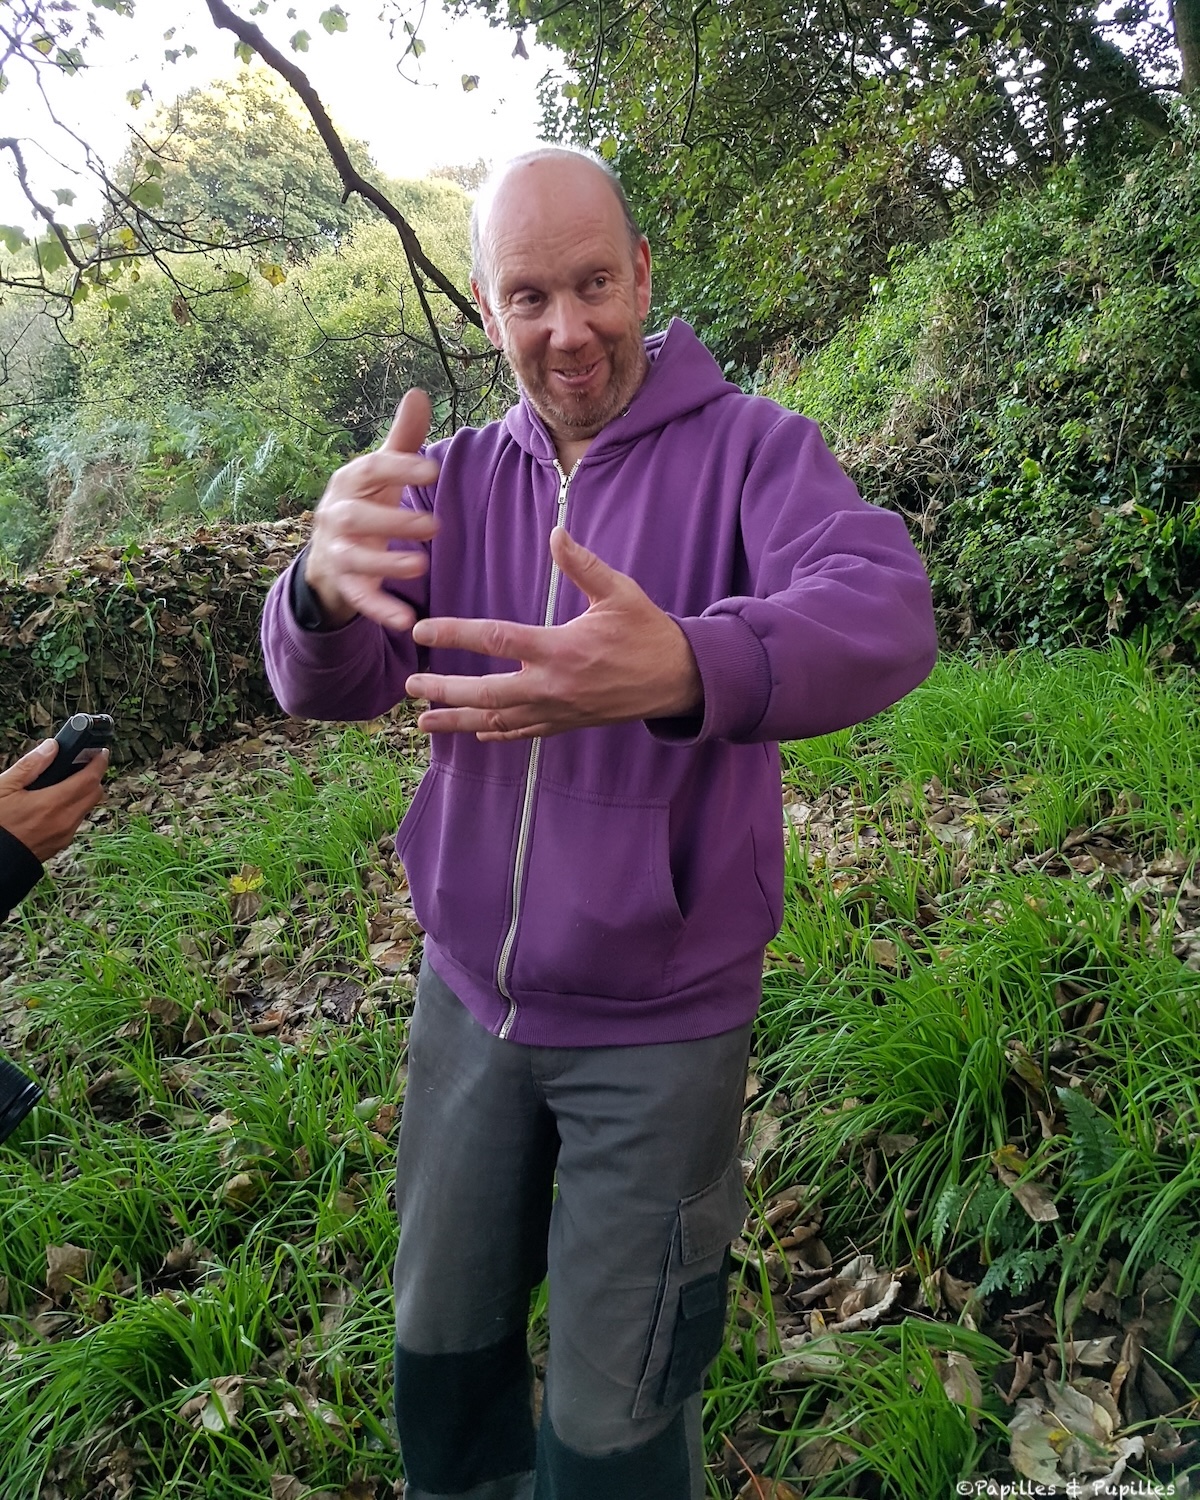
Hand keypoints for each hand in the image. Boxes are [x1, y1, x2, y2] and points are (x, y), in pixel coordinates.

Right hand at [0, 739, 107, 862]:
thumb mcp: (4, 787)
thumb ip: (30, 766)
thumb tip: (52, 747)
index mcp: (52, 803)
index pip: (90, 779)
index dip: (99, 762)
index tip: (100, 751)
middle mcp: (65, 821)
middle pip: (95, 793)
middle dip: (94, 776)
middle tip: (83, 764)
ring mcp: (65, 835)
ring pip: (87, 808)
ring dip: (84, 793)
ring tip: (66, 782)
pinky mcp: (61, 844)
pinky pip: (77, 821)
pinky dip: (74, 808)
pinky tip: (56, 802)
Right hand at [304, 389, 440, 630]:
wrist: (329, 554)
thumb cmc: (367, 503)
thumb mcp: (382, 473)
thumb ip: (403, 439)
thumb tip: (418, 392)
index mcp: (349, 482)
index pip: (371, 470)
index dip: (400, 468)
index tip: (433, 471)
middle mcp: (336, 516)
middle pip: (358, 517)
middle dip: (393, 520)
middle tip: (435, 524)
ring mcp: (337, 552)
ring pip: (355, 559)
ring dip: (386, 562)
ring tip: (421, 565)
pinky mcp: (345, 585)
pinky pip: (361, 600)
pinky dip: (380, 610)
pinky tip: (405, 620)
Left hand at [406, 528, 702, 739]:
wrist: (679, 681)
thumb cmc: (648, 632)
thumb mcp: (620, 592)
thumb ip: (584, 566)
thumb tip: (556, 533)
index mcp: (561, 649)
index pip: (496, 640)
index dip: (456, 633)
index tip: (424, 629)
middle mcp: (553, 686)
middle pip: (486, 693)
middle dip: (444, 690)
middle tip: (410, 684)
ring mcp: (558, 710)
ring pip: (497, 721)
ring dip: (458, 721)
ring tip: (422, 722)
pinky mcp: (566, 723)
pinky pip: (523, 733)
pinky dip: (495, 733)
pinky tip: (474, 733)